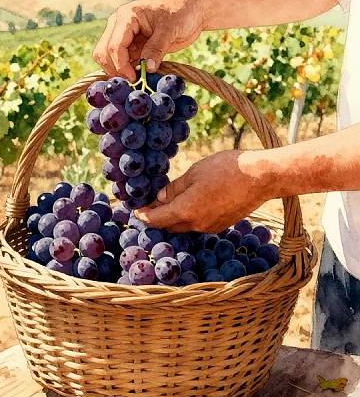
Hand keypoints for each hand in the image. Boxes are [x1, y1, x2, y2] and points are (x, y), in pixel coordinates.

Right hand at [93, 0, 203, 80]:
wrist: (193, 9)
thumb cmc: (183, 12)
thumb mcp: (170, 30)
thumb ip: (156, 49)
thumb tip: (146, 70)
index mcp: (126, 16)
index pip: (113, 46)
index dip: (121, 65)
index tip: (134, 79)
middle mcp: (119, 25)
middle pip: (104, 53)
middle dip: (115, 70)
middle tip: (133, 82)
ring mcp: (124, 36)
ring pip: (108, 59)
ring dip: (119, 72)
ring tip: (137, 80)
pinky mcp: (132, 46)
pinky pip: (122, 62)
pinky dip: (127, 71)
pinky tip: (139, 77)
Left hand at [135, 150, 271, 232]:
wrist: (262, 177)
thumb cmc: (226, 169)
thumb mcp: (194, 173)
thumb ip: (175, 188)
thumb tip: (160, 198)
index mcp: (186, 211)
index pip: (157, 219)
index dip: (144, 216)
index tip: (135, 213)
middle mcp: (196, 224)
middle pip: (169, 225)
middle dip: (158, 217)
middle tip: (149, 206)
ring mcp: (210, 227)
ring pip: (184, 226)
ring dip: (174, 217)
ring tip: (168, 203)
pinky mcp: (221, 225)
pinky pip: (198, 224)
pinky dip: (188, 217)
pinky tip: (189, 204)